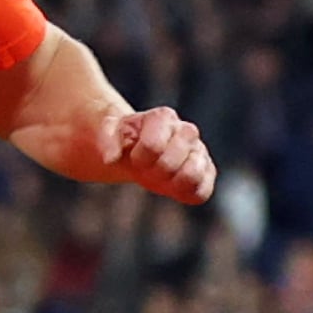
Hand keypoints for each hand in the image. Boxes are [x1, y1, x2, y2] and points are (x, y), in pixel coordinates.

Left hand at [100, 106, 216, 203]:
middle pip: (170, 164)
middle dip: (152, 172)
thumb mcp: (108, 132)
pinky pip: (203, 191)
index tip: (134, 157)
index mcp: (163, 117)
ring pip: (192, 176)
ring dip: (171, 184)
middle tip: (146, 168)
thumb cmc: (124, 139)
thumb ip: (106, 139)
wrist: (137, 149)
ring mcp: (199, 151)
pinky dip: (187, 194)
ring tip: (161, 177)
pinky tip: (174, 189)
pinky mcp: (206, 171)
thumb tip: (110, 158)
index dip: (139, 158)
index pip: (153, 146)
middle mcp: (187, 131)